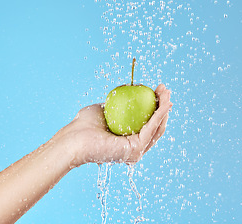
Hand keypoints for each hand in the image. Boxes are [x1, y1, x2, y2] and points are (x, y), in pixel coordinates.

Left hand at [58, 84, 172, 166]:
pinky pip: (151, 129)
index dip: (154, 107)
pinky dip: (159, 115)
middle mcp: (133, 148)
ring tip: (168, 93)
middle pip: (155, 126)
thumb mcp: (104, 109)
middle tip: (165, 90)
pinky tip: (164, 103)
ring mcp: (135, 151)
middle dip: (163, 106)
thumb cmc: (83, 124)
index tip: (157, 91)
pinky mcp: (135, 150)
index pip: (146, 124)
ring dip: (164, 109)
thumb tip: (129, 90)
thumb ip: (117, 103)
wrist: (73, 138)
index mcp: (127, 140)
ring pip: (156, 128)